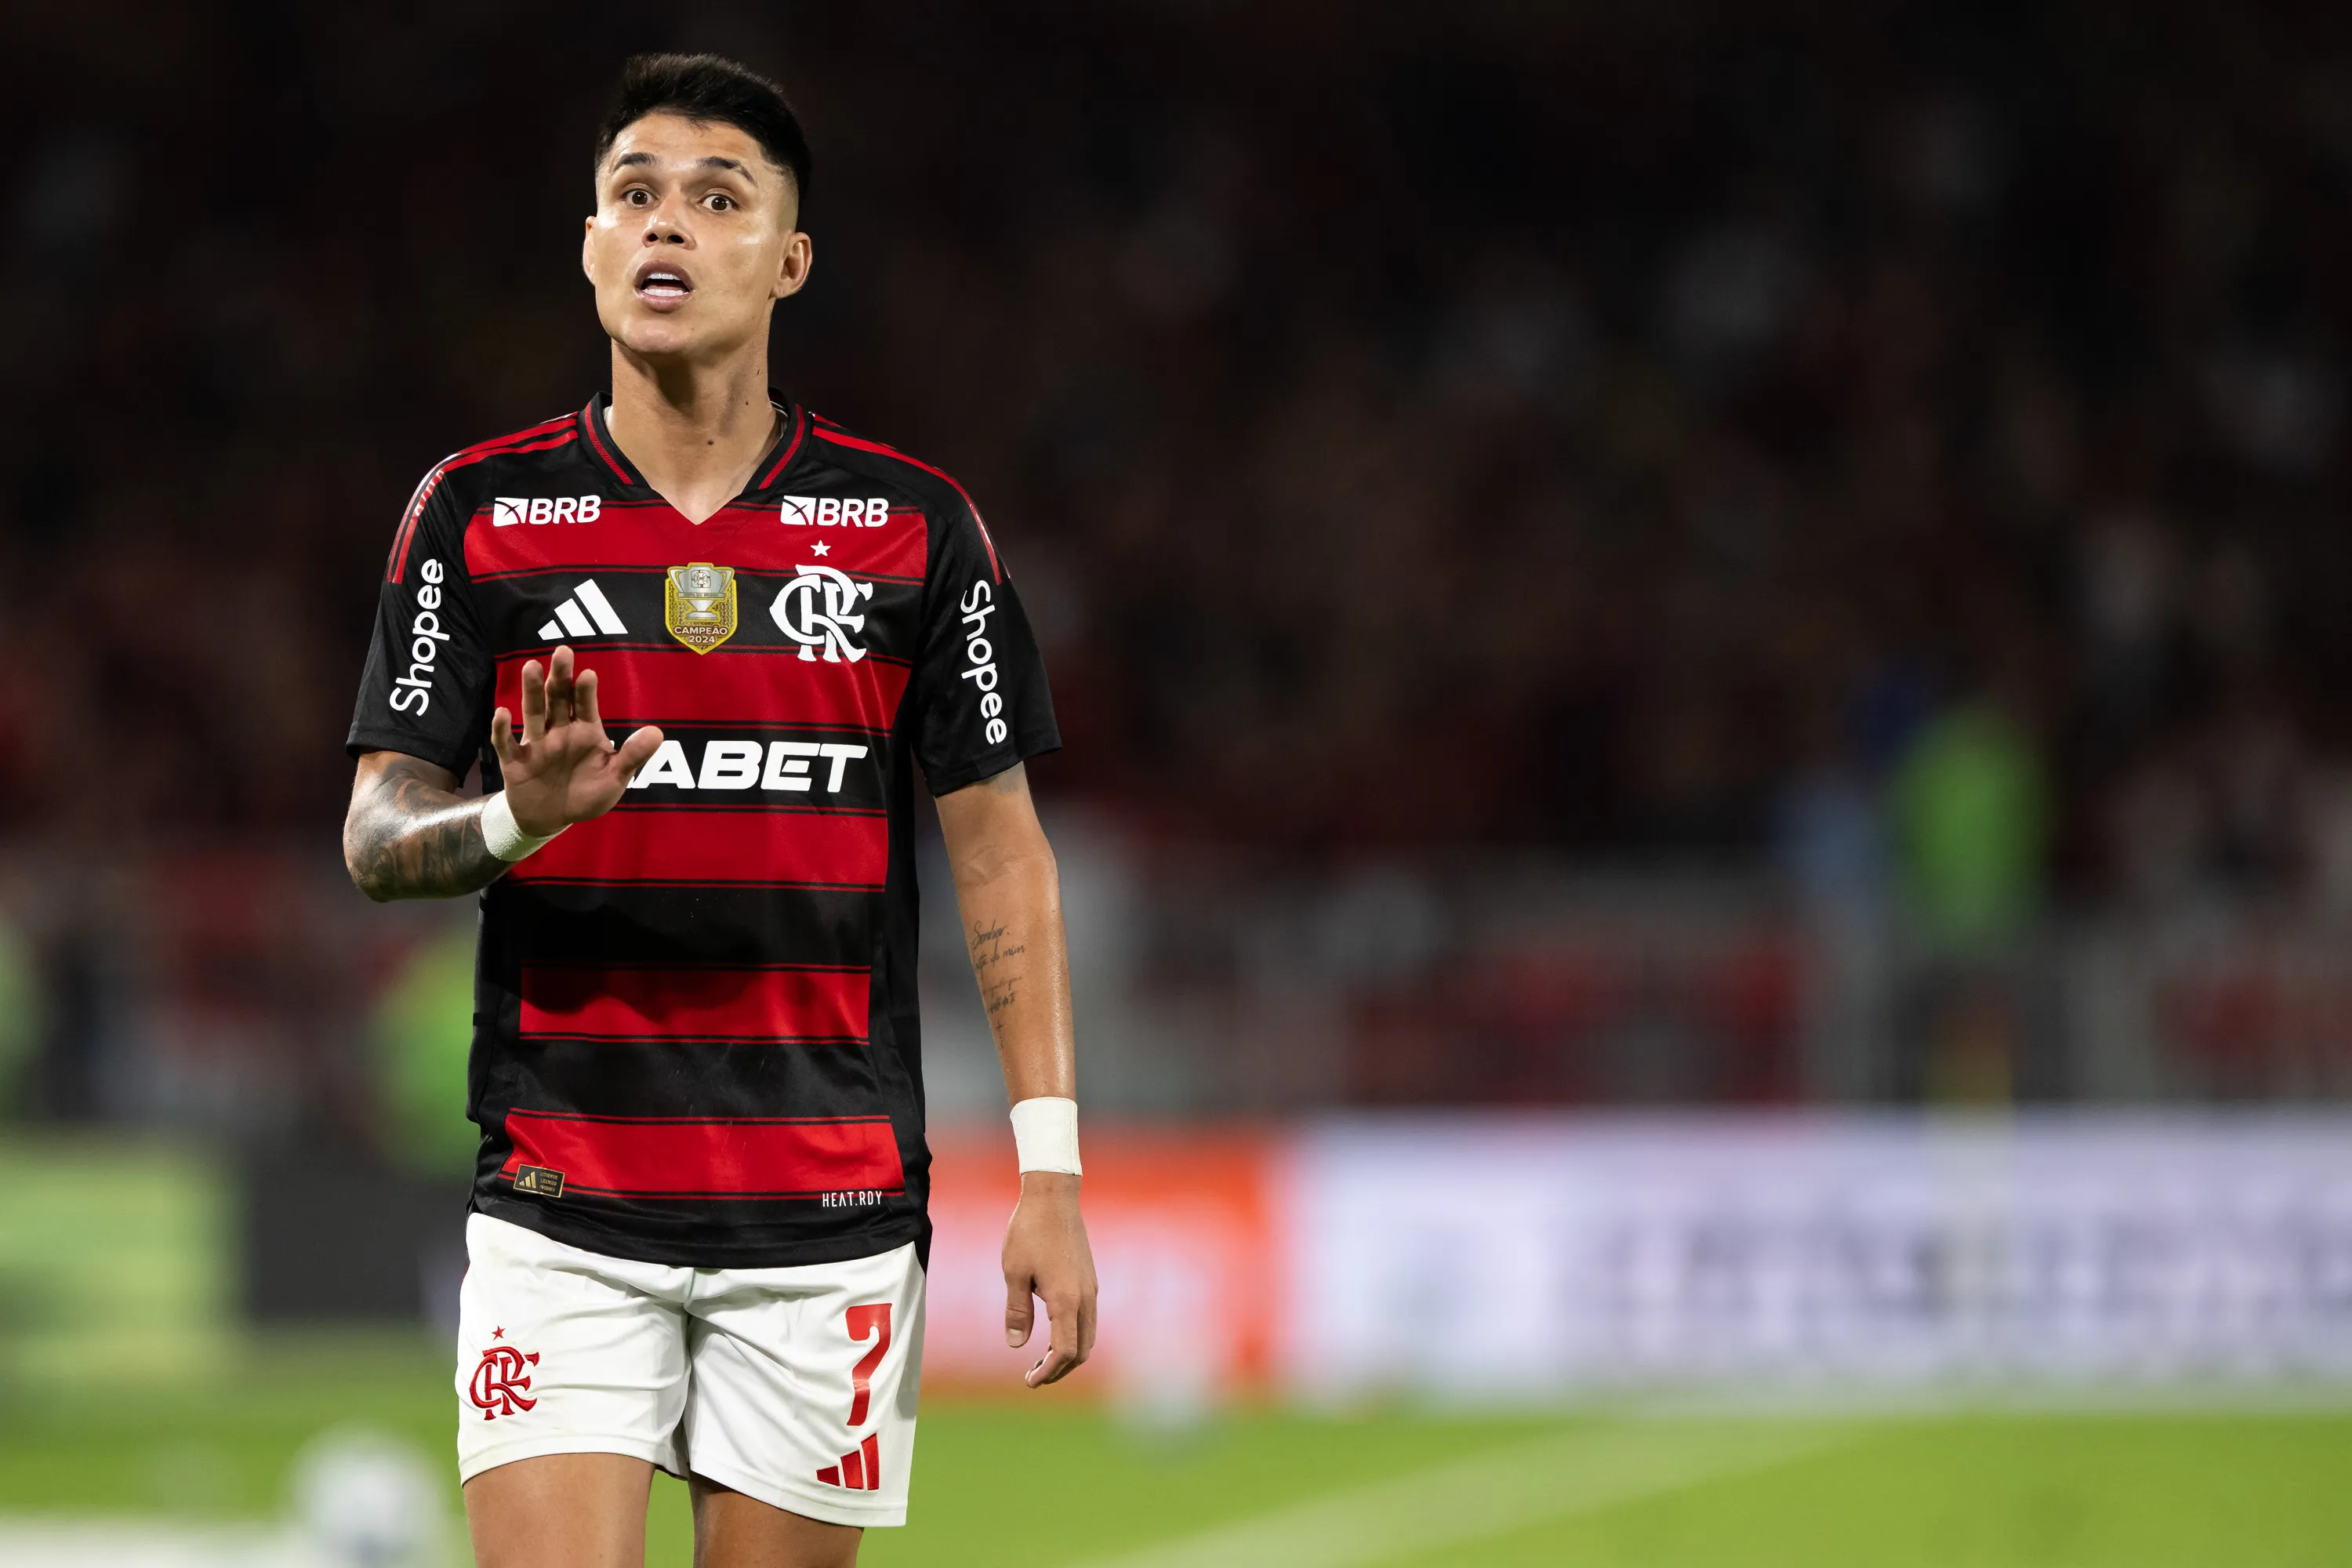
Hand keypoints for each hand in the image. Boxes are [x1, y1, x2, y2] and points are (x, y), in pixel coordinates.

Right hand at [490, 645, 663, 834]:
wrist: (552, 819)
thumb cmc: (587, 794)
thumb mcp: (614, 778)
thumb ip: (632, 756)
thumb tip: (658, 732)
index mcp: (585, 731)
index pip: (586, 705)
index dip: (586, 691)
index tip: (589, 675)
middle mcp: (560, 731)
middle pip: (559, 699)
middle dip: (560, 677)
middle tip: (563, 652)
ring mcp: (536, 743)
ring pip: (533, 712)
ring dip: (532, 691)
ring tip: (532, 667)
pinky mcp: (514, 760)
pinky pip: (506, 743)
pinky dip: (501, 729)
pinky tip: (502, 712)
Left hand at [1002, 1172, 1096, 1386]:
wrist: (1053, 1196)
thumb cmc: (1028, 1232)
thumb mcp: (1013, 1272)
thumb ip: (1017, 1311)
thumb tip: (1016, 1345)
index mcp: (1065, 1299)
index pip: (1063, 1351)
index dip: (1048, 1372)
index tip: (1030, 1381)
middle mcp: (1085, 1297)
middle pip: (1081, 1350)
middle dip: (1060, 1369)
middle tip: (1034, 1376)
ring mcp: (1091, 1288)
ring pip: (1088, 1335)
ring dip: (1068, 1353)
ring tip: (1042, 1359)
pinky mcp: (1089, 1279)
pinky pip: (1088, 1319)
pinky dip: (1074, 1335)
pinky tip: (1052, 1331)